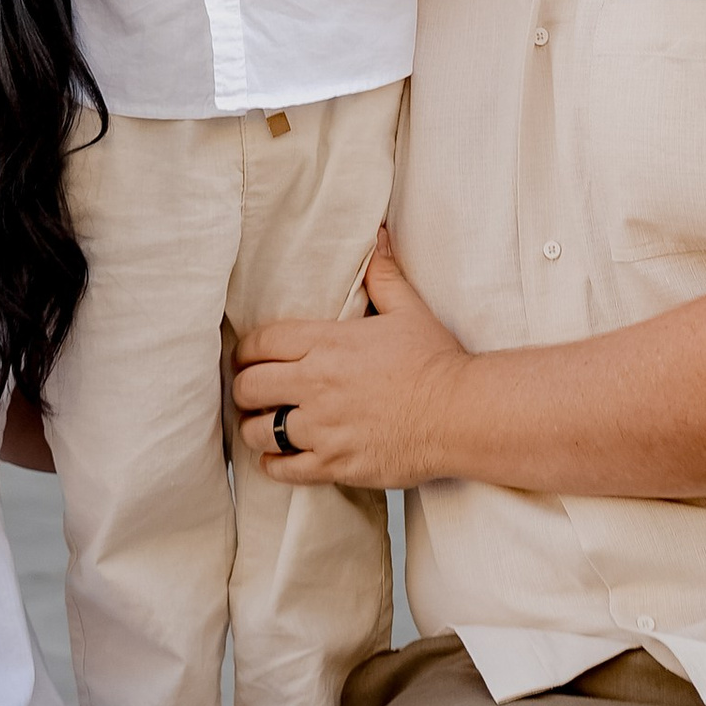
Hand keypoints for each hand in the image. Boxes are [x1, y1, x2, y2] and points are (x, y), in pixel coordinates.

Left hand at [229, 230, 469, 489]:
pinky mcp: (334, 462)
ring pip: (258, 429)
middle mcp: (316, 384)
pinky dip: (273, 463)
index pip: (261, 343)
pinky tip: (278, 456)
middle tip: (252, 390)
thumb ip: (384, 275)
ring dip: (255, 426)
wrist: (460, 414)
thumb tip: (378, 238)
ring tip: (263, 423)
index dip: (247, 350)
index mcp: (327, 343)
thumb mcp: (409, 310)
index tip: (248, 357)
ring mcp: (322, 427)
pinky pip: (283, 467)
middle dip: (245, 387)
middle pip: (249, 386)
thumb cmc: (435, 362)